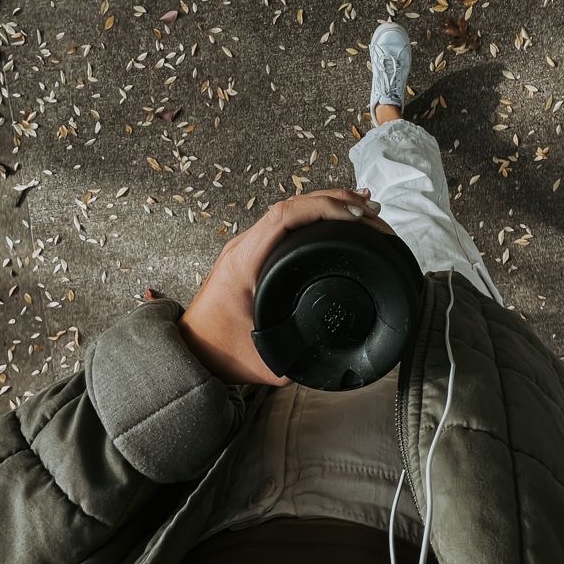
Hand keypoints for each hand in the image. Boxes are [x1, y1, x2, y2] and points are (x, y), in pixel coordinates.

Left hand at [176, 188, 395, 387]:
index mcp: (244, 262)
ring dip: (328, 205)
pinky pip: (287, 221)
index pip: (285, 216)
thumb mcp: (261, 360)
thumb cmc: (218, 350)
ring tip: (364, 210)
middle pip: (293, 204)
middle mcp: (245, 246)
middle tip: (372, 213)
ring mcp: (249, 246)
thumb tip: (328, 356)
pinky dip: (316, 215)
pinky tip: (338, 218)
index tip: (356, 217)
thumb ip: (294, 358)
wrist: (190, 350)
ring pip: (291, 209)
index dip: (324, 209)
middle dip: (336, 203)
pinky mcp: (255, 252)